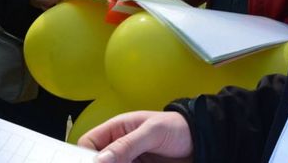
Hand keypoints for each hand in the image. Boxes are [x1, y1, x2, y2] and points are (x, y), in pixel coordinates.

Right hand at [78, 111, 192, 162]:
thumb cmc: (177, 127)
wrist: (202, 141)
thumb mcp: (152, 132)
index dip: (85, 156)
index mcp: (117, 129)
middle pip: (98, 161)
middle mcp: (119, 147)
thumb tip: (101, 159)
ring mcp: (129, 161)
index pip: (89, 143)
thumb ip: (127, 144)